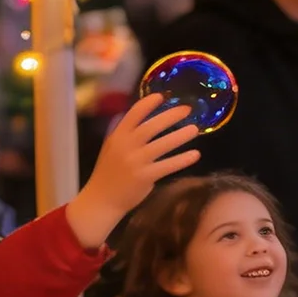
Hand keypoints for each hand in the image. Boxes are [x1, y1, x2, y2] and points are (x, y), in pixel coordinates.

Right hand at [65, 95, 198, 248]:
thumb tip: (148, 117)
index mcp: (117, 137)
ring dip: (180, 135)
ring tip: (195, 129)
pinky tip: (195, 154)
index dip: (147, 104)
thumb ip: (128, 134)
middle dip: (170, 116)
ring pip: (162, 145)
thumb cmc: (111, 172)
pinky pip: (168, 165)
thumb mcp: (113, 148)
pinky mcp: (144, 177)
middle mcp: (125, 147)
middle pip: (151, 127)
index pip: (132, 115)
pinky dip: (183, 159)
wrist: (102, 199)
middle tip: (187, 109)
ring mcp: (135, 162)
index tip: (162, 96)